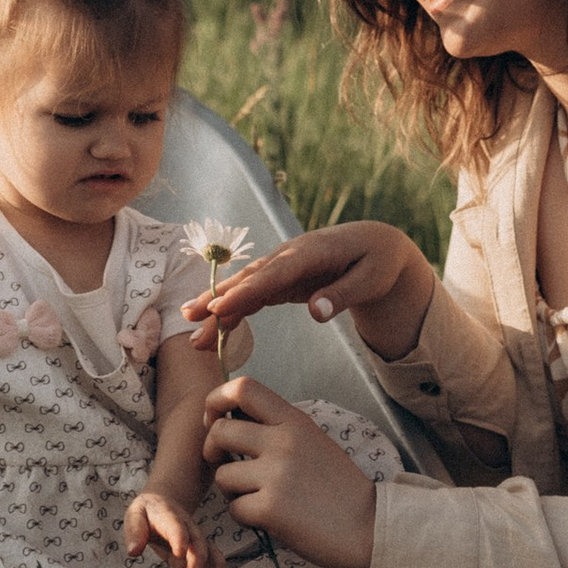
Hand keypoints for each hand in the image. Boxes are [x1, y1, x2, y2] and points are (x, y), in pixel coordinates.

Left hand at [123, 486, 225, 567]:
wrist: (163, 502)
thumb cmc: (146, 512)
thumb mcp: (135, 515)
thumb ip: (134, 531)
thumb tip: (133, 552)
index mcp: (169, 516)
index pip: (175, 526)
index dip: (179, 538)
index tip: (179, 553)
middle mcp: (187, 527)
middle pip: (196, 542)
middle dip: (198, 559)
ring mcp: (194, 538)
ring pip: (208, 552)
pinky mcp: (196, 550)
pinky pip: (209, 560)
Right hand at [185, 219, 430, 361]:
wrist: (375, 243)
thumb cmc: (378, 261)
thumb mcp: (372, 279)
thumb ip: (343, 295)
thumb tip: (316, 314)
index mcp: (311, 252)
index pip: (274, 274)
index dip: (245, 291)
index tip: (219, 308)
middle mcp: (289, 255)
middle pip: (249, 278)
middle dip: (218, 298)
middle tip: (190, 319)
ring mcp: (282, 266)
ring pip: (244, 285)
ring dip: (217, 304)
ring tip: (189, 325)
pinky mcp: (281, 278)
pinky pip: (252, 293)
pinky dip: (232, 307)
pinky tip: (211, 322)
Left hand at [201, 374, 377, 567]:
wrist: (370, 527)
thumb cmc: (340, 489)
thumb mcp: (314, 442)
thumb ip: (278, 428)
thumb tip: (233, 419)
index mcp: (295, 421)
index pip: (242, 388)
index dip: (216, 400)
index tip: (216, 420)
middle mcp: (283, 441)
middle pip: (219, 431)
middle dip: (212, 450)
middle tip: (225, 464)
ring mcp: (276, 474)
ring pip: (222, 475)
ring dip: (231, 491)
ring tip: (256, 497)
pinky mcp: (270, 508)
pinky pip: (234, 509)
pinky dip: (245, 517)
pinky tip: (267, 519)